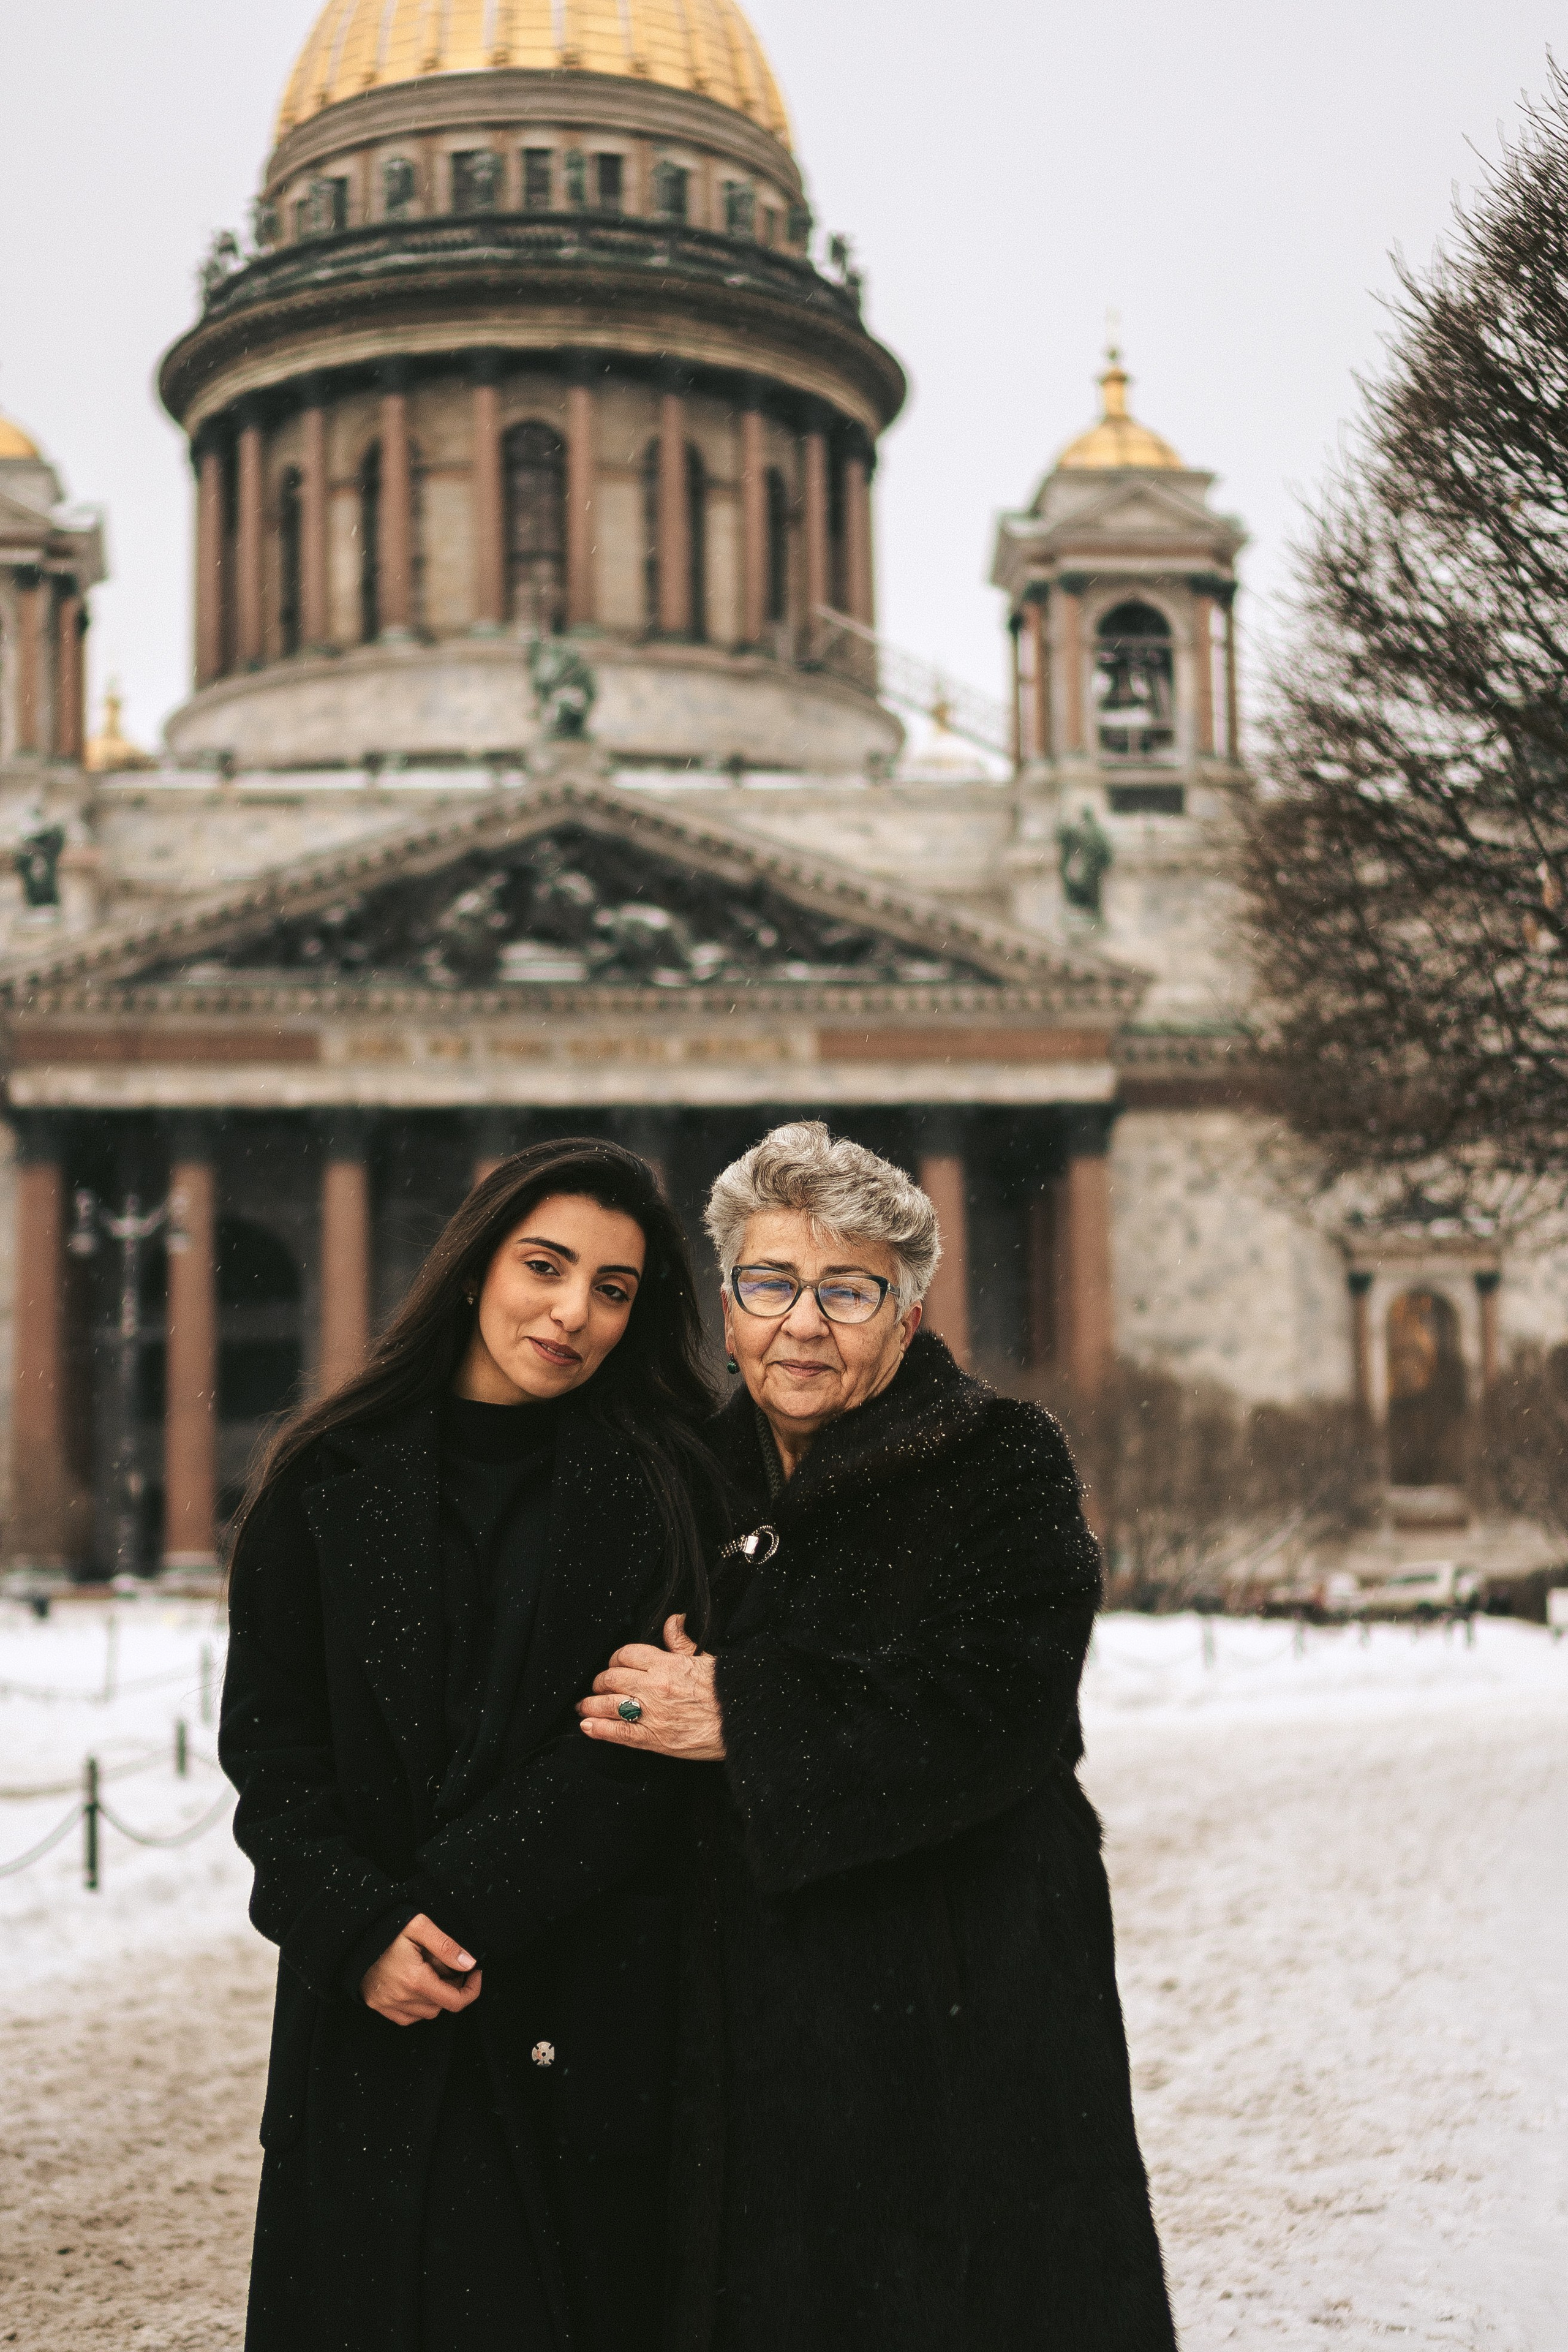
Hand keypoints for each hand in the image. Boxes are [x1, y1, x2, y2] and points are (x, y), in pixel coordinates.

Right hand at [360, 1915, 482, 2025]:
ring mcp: (388, 2004)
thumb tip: (470, 1964)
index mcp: (415, 1979)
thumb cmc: (386, 1928)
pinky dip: (418, 2006)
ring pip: (426, 2013)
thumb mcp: (419, 1926)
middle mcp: (401, 1998)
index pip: (455, 2001)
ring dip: (435, 1996)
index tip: (476, 1973)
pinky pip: (408, 2018)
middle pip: (442, 2005)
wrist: (353, 1935)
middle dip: (452, 1986)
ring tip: (430, 1971)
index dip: (472, 1990)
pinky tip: (417, 1985)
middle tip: (448, 1964)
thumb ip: (446, 1946)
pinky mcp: (378, 2006)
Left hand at [576, 1616, 726, 1761]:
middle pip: (612, 1678)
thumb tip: (673, 1620)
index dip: (616, 1658)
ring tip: (584, 1706)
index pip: (627, 1654)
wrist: (743, 1722)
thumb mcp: (705, 1659)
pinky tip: (588, 1725)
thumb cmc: (727, 1691)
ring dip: (591, 1704)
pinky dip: (599, 1729)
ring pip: (609, 1704)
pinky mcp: (654, 1739)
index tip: (615, 1664)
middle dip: (601, 1681)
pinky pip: (618, 1733)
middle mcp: (655, 1686)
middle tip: (598, 1686)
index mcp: (667, 1664)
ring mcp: (652, 1714)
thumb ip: (682, 1641)